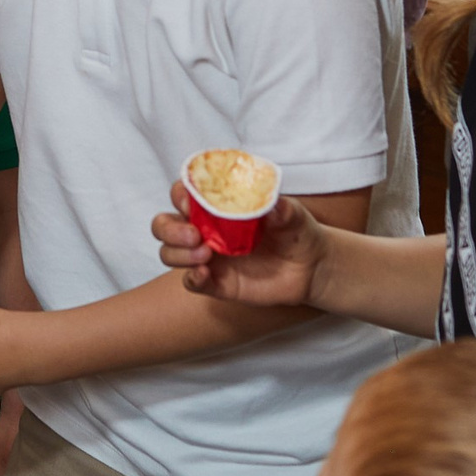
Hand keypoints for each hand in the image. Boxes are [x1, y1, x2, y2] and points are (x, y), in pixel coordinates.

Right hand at [150, 181, 327, 307]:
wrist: (311, 267)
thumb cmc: (296, 230)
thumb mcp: (293, 215)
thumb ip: (281, 209)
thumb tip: (272, 205)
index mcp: (216, 205)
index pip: (183, 193)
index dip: (179, 195)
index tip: (190, 202)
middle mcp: (205, 229)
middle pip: (164, 224)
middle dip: (170, 229)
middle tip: (194, 235)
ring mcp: (208, 257)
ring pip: (170, 253)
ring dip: (179, 253)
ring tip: (206, 256)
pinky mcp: (217, 283)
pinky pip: (192, 282)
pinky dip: (191, 279)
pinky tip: (204, 275)